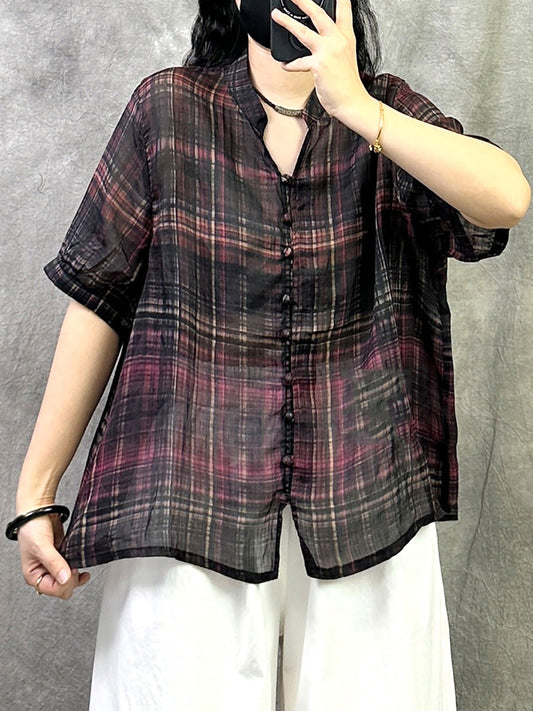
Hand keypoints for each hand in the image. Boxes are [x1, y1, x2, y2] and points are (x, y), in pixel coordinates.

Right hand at [17, 512, 89, 599]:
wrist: (39, 510)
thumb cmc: (32, 527)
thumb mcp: (42, 546)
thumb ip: (54, 563)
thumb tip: (65, 579)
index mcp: (33, 575)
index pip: (53, 590)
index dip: (65, 582)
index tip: (72, 570)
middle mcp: (43, 572)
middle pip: (62, 588)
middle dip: (71, 579)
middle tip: (75, 566)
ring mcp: (54, 565)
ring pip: (69, 580)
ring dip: (76, 574)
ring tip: (78, 564)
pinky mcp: (63, 557)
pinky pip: (72, 567)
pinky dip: (78, 566)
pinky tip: (80, 561)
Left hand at [271, 0, 370, 117]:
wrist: (351, 101)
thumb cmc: (347, 82)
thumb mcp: (345, 55)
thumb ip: (334, 43)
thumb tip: (316, 37)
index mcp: (346, 35)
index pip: (343, 8)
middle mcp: (338, 39)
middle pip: (318, 13)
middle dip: (303, 1)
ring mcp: (328, 51)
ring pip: (303, 32)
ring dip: (287, 22)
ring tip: (276, 15)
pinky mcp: (319, 65)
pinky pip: (298, 62)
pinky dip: (290, 64)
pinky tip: (285, 65)